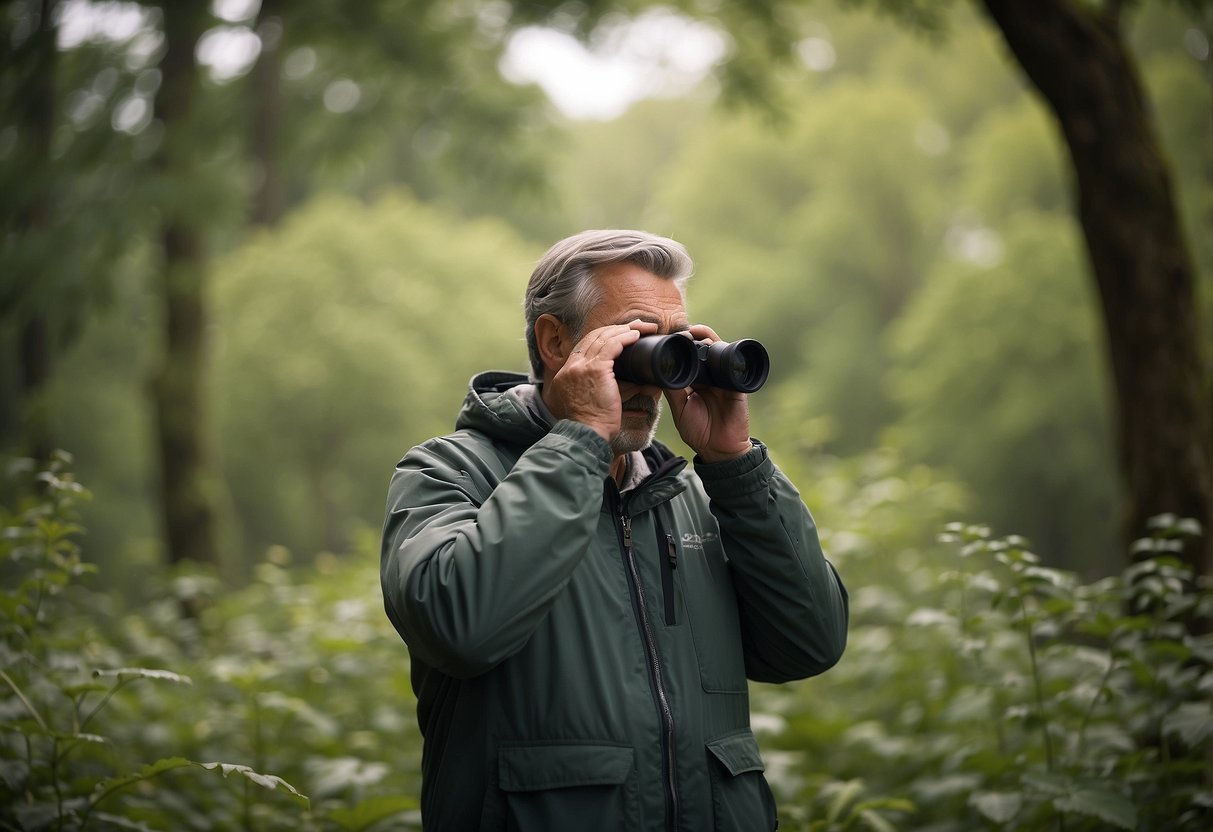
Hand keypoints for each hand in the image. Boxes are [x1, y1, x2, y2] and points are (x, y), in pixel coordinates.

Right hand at [546, 319, 657, 441]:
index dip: (603, 337)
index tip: (620, 335)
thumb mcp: (598, 402)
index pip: (585, 346)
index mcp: (567, 373)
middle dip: (615, 329)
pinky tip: (636, 335)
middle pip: (593, 337)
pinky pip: (612, 345)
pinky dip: (625, 337)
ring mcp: (581, 366)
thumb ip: (617, 389)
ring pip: (603, 337)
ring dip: (624, 330)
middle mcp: (572, 366)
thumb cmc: (593, 425)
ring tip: (642, 327)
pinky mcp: (595, 369)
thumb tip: (639, 383)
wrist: (585, 435)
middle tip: (635, 326)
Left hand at [664, 324, 752, 462]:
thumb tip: (658, 370)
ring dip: (706, 339)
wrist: (720, 449)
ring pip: (717, 351)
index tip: (667, 338)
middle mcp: (710, 377)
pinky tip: (712, 345)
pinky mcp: (736, 384)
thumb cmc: (699, 431)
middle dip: (692, 338)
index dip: (679, 347)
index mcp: (695, 382)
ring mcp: (723, 378)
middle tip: (679, 333)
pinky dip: (724, 351)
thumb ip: (672, 389)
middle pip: (702, 350)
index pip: (688, 358)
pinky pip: (732, 364)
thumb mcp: (680, 408)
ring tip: (693, 334)